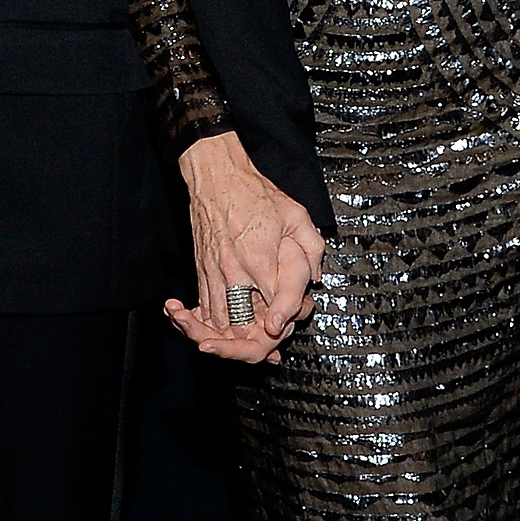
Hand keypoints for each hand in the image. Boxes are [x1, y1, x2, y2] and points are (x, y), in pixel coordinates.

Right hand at [164, 132, 324, 365]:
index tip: (282, 328)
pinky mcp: (202, 269)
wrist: (217, 177)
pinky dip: (214, 322)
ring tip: (249, 340)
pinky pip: (206, 306)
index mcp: (260, 259)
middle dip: (255, 339)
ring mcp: (215, 271)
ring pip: (220, 320)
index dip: (281, 322)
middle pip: (242, 322)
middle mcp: (234, 270)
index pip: (273, 305)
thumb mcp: (297, 215)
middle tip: (270, 343)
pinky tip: (225, 327)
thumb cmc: (256, 194)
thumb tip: (317, 277)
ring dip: (233, 336)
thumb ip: (312, 248)